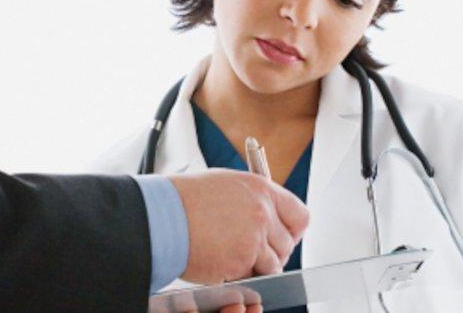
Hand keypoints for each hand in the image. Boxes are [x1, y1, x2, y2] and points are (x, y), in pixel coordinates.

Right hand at [170, 168, 308, 283]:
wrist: (163, 215)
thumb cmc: (186, 199)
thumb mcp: (228, 185)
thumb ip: (254, 200)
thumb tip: (269, 216)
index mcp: (262, 190)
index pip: (300, 216)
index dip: (292, 231)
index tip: (283, 237)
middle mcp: (263, 213)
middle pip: (287, 245)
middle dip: (272, 253)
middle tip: (251, 252)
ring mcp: (253, 239)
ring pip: (272, 265)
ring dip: (255, 266)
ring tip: (230, 256)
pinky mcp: (240, 262)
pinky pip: (250, 277)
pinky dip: (238, 275)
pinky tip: (219, 260)